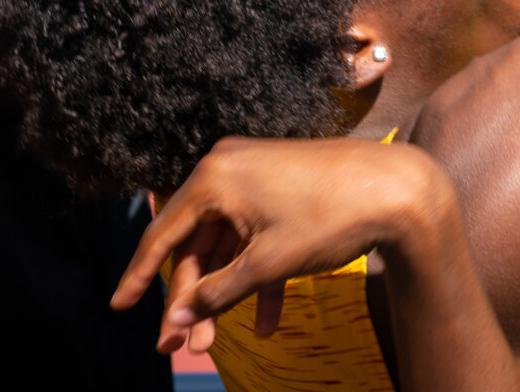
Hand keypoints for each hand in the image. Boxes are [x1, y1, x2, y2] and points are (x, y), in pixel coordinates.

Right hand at [112, 137, 453, 354]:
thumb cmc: (331, 217)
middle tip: (179, 350)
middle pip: (196, 245)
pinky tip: (267, 324)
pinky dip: (258, 276)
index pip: (163, 234)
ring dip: (224, 295)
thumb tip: (181, 319)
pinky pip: (256, 236)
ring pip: (227, 245)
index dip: (139, 275)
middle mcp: (229, 169)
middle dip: (191, 301)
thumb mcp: (268, 263)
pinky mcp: (280, 188)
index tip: (119, 306)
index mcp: (215, 178)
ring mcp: (256, 176)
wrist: (400, 188)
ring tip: (215, 347)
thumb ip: (218, 292)